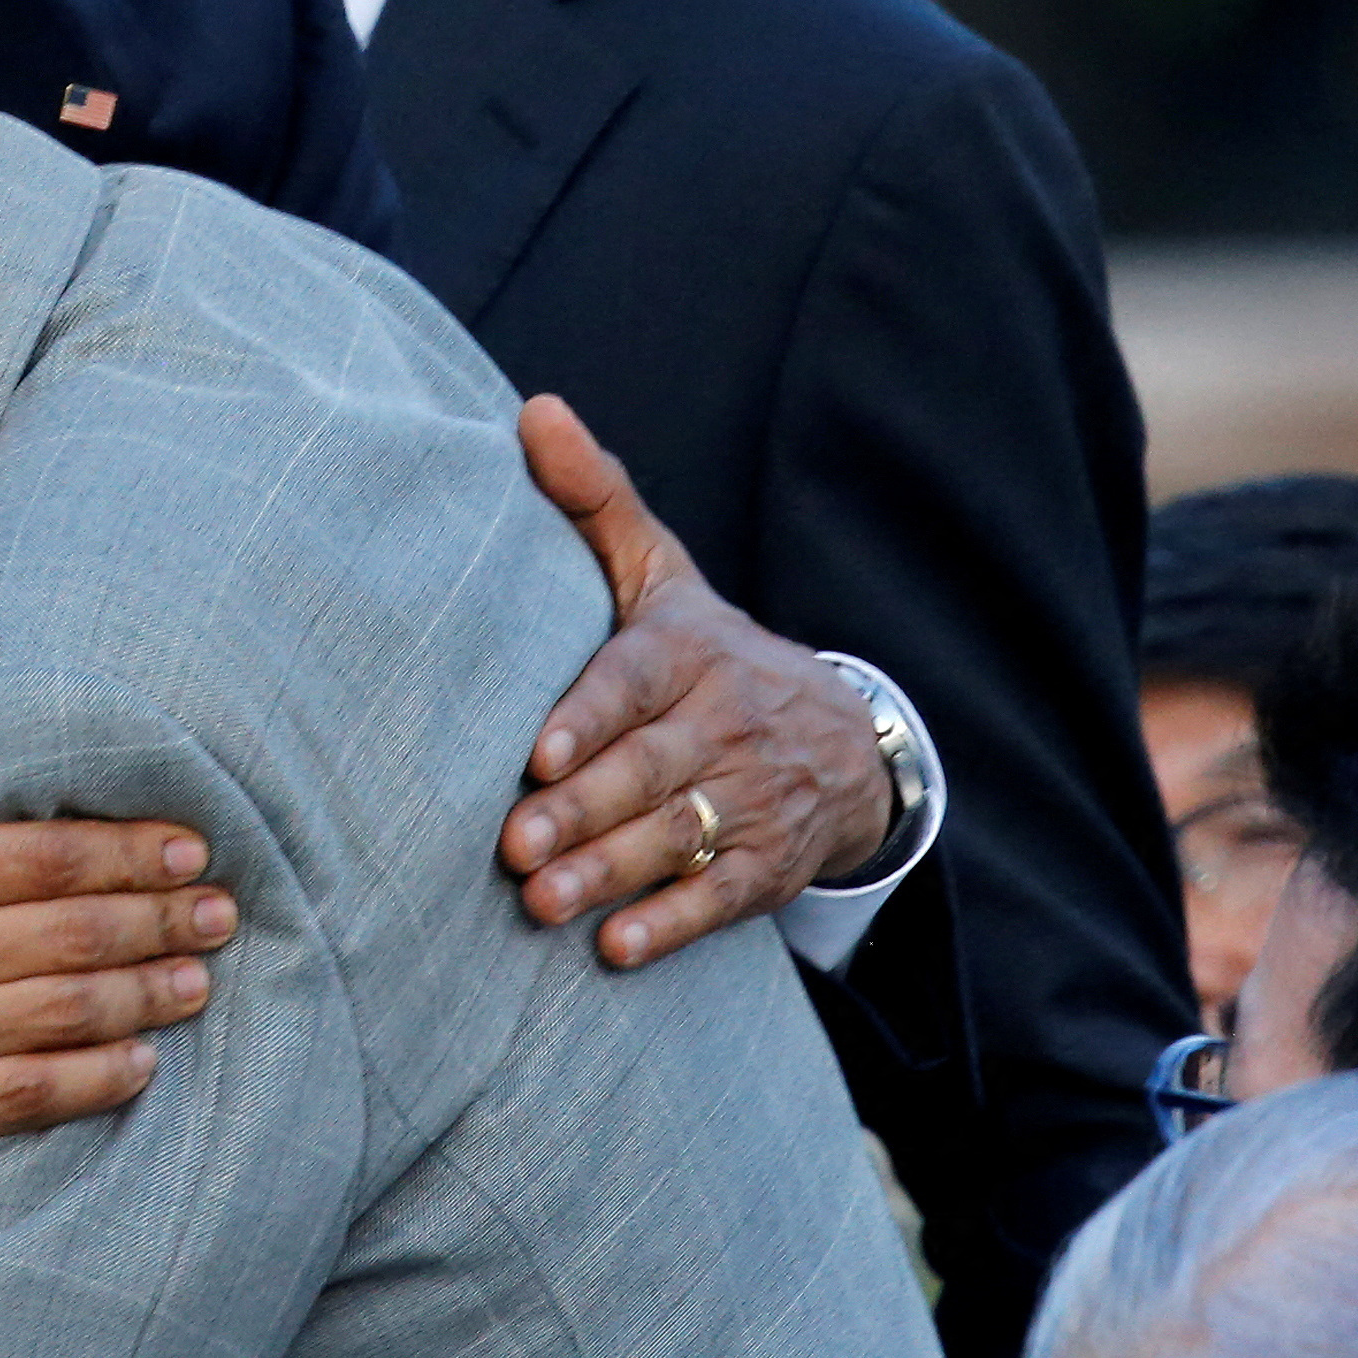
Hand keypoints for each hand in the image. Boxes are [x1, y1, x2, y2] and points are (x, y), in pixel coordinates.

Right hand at [0, 733, 235, 1163]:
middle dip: (158, 918)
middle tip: (220, 911)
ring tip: (198, 978)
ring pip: (60, 1012)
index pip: (37, 855)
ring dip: (145, 994)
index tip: (187, 848)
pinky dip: (96, 1079)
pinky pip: (28, 1095)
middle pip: (67, 932)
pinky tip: (142, 1062)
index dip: (124, 850)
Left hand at [496, 395, 895, 971]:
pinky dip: (672, 924)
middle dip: (582, 810)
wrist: (843, 735)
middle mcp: (724, 723)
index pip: (634, 682)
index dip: (590, 718)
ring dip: (609, 873)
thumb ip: (594, 499)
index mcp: (689, 651)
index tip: (538, 752)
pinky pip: (721, 896)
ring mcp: (752, 796)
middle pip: (649, 770)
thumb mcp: (662, 573)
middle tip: (514, 846)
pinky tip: (618, 949)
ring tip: (542, 903)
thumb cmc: (706, 651)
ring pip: (676, 836)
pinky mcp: (768, 863)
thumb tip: (532, 408)